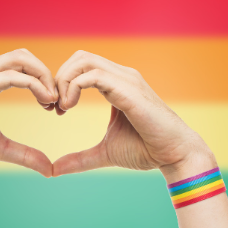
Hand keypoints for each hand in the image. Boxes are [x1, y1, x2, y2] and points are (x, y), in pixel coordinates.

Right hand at [0, 49, 57, 181]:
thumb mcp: (0, 148)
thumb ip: (25, 154)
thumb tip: (50, 169)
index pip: (22, 65)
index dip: (43, 80)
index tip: (54, 106)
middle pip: (23, 55)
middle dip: (46, 74)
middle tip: (58, 101)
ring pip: (19, 59)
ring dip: (43, 77)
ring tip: (53, 101)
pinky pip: (11, 76)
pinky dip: (33, 85)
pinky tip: (45, 102)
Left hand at [52, 51, 215, 181]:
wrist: (174, 155)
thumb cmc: (146, 150)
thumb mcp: (104, 153)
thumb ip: (80, 158)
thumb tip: (54, 170)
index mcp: (116, 84)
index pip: (81, 66)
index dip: (62, 83)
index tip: (55, 110)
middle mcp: (121, 76)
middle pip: (80, 57)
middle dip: (59, 78)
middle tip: (53, 106)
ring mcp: (126, 80)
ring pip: (84, 60)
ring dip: (64, 81)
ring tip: (61, 107)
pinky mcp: (129, 90)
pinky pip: (94, 75)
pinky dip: (74, 87)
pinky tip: (69, 108)